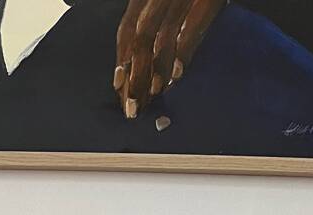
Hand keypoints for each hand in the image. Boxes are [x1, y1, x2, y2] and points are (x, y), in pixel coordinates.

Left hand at [113, 0, 226, 117]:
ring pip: (163, 35)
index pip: (128, 30)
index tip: (119, 89)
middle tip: (133, 107)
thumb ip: (158, 30)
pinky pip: (193, 26)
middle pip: (141, 38)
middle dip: (136, 75)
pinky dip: (184, 51)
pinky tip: (177, 74)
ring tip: (154, 94)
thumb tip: (144, 73)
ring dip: (157, 69)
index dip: (122, 61)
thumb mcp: (173, 7)